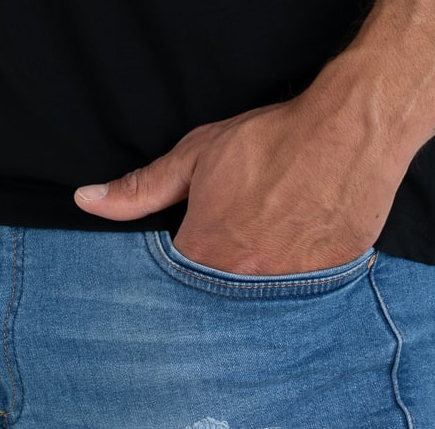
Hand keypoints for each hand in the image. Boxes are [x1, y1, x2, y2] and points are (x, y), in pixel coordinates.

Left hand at [72, 81, 408, 275]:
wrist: (347, 131)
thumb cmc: (269, 140)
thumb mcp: (196, 156)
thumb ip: (140, 188)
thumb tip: (86, 200)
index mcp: (206, 255)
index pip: (173, 285)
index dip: (179, 265)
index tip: (191, 242)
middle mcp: (245, 284)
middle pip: (216, 299)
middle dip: (216, 276)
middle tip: (234, 234)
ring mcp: (289, 291)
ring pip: (257, 303)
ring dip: (255, 278)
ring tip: (266, 236)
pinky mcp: (327, 287)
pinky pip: (299, 299)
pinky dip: (292, 277)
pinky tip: (295, 244)